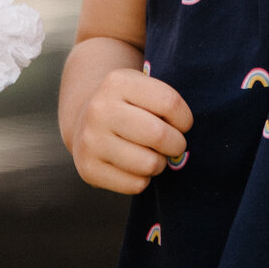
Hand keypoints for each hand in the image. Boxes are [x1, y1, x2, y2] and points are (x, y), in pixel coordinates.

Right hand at [69, 68, 190, 193]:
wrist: (83, 120)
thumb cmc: (126, 106)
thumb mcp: (142, 89)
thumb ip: (165, 105)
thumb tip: (181, 143)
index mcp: (117, 82)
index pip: (170, 103)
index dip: (184, 118)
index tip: (180, 122)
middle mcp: (99, 110)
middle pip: (159, 135)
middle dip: (175, 144)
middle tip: (170, 143)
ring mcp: (91, 141)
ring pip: (149, 164)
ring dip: (159, 163)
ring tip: (150, 153)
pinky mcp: (88, 169)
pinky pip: (135, 185)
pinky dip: (143, 179)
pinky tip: (133, 166)